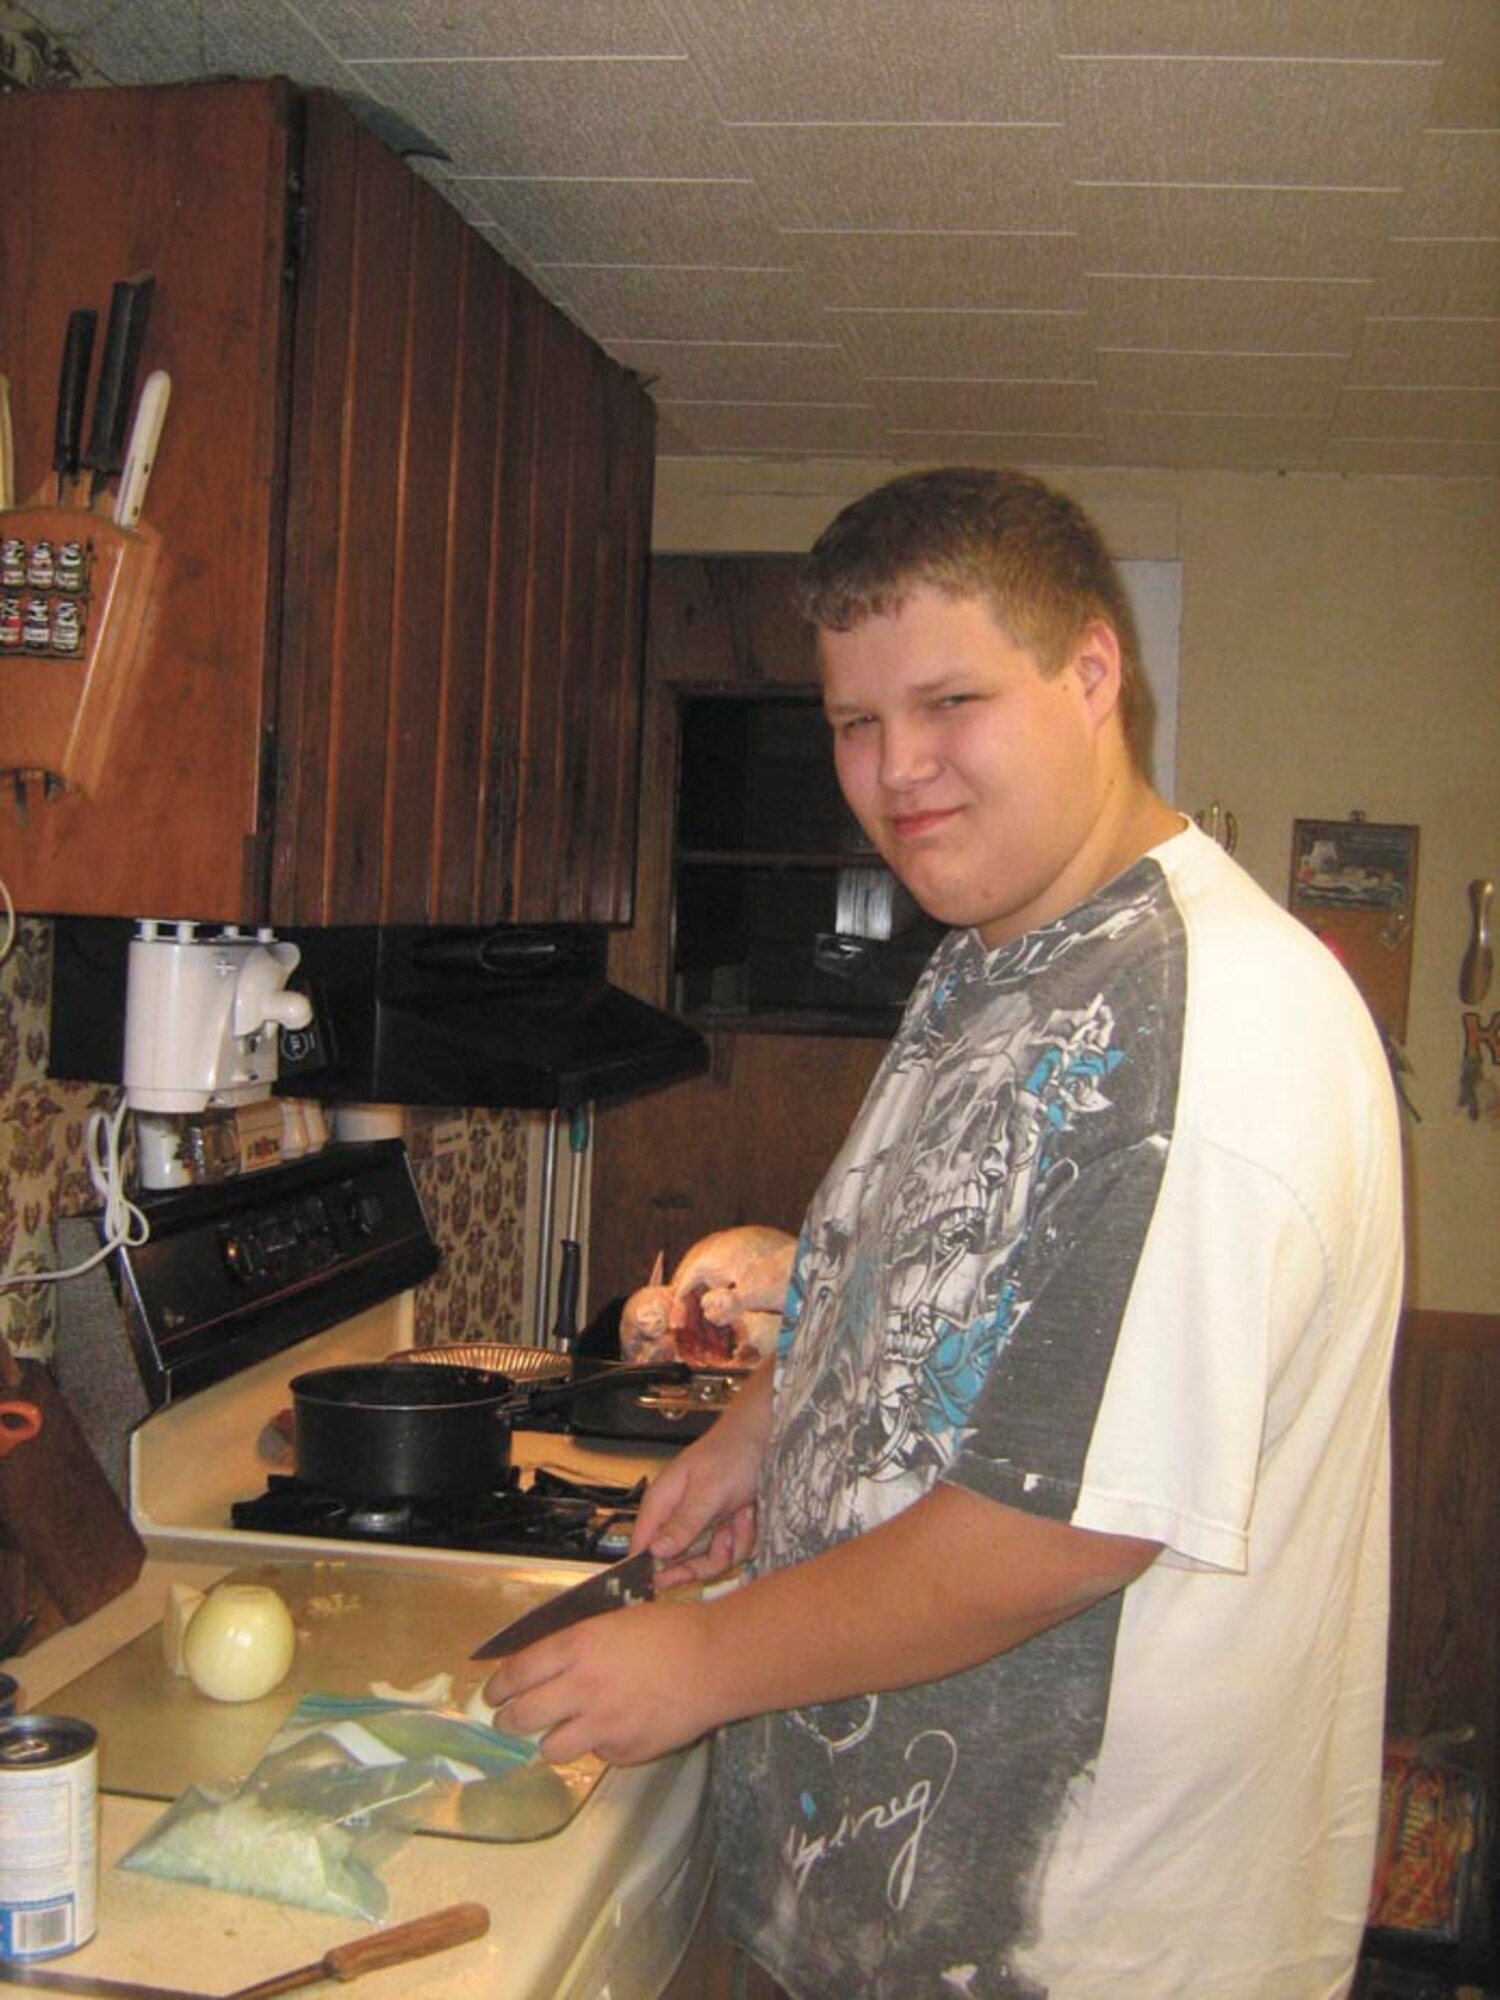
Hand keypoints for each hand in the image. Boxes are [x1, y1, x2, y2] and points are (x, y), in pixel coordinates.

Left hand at [481, 1600, 714, 1765]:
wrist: (715, 1662)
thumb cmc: (669, 1630)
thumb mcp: (613, 1620)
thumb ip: (576, 1643)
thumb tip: (540, 1662)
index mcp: (578, 1647)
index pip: (517, 1674)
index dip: (498, 1687)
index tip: (492, 1695)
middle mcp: (583, 1688)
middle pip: (522, 1717)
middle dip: (507, 1721)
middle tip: (509, 1720)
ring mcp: (604, 1725)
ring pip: (551, 1749)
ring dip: (552, 1739)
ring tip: (562, 1729)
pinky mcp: (626, 1751)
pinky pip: (598, 1755)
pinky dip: (601, 1744)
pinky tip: (618, 1727)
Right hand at [628, 1360, 772, 1587]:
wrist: (765, 1438)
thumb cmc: (731, 1452)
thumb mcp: (707, 1491)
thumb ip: (683, 1523)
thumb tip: (654, 1552)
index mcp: (662, 1503)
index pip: (641, 1546)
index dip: (649, 1569)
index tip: (665, 1582)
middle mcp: (678, 1518)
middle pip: (677, 1563)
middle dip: (705, 1557)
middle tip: (724, 1538)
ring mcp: (701, 1525)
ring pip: (708, 1561)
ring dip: (730, 1544)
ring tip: (740, 1515)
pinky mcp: (722, 1529)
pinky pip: (729, 1552)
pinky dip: (743, 1538)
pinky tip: (747, 1514)